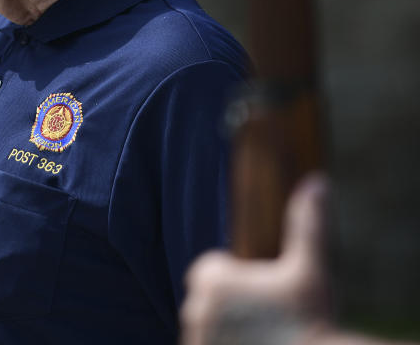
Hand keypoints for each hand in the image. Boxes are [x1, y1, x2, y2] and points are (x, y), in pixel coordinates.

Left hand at [181, 173, 330, 344]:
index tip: (265, 297)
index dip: (240, 282)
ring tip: (261, 338)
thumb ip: (307, 224)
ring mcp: (194, 336)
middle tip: (266, 321)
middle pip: (208, 300)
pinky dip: (222, 344)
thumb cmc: (312, 319)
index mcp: (210, 277)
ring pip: (206, 325)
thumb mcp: (310, 269)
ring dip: (226, 330)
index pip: (212, 271)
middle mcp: (193, 307)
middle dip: (232, 308)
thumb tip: (317, 182)